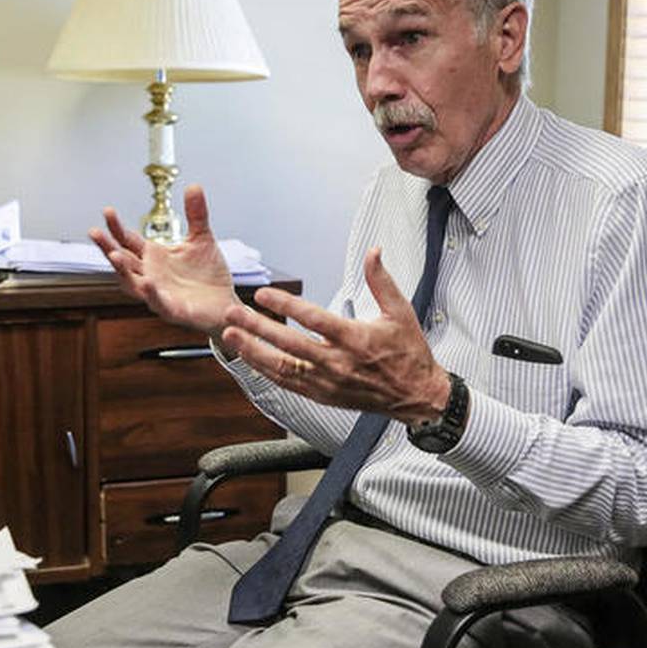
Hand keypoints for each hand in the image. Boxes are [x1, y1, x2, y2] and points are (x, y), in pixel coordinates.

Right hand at [90, 185, 240, 337]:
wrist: (225, 304)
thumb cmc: (209, 275)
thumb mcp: (202, 238)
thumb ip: (196, 214)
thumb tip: (194, 186)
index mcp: (154, 257)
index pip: (127, 240)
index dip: (116, 227)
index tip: (107, 211)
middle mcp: (150, 275)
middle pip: (122, 261)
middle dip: (107, 247)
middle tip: (94, 232)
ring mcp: (158, 294)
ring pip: (132, 284)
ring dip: (121, 271)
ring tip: (113, 255)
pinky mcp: (173, 310)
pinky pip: (158, 303)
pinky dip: (151, 294)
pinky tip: (148, 282)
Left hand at [218, 248, 450, 423]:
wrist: (416, 396)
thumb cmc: (409, 353)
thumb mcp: (401, 312)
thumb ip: (382, 281)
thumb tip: (373, 251)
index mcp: (355, 339)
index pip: (313, 319)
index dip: (286, 304)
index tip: (263, 293)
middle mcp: (338, 363)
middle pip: (289, 344)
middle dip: (257, 328)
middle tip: (233, 313)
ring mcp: (328, 383)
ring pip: (282, 367)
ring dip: (253, 351)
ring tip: (230, 335)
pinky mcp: (323, 395)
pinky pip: (288, 383)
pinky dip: (265, 370)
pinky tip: (248, 357)